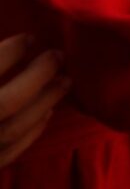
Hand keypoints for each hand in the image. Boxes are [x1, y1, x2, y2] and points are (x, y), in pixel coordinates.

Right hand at [0, 34, 69, 166]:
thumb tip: (27, 39)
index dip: (10, 52)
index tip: (31, 37)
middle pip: (5, 103)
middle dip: (36, 77)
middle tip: (59, 55)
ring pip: (14, 129)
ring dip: (44, 102)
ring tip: (65, 80)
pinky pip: (12, 151)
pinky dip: (34, 130)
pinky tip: (48, 112)